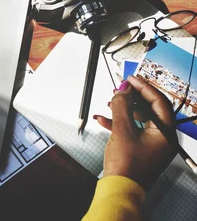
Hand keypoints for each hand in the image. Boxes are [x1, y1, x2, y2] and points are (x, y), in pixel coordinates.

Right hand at [94, 75, 175, 189]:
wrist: (119, 189)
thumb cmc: (127, 166)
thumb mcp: (122, 130)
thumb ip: (122, 106)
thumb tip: (123, 90)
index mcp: (165, 133)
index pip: (159, 102)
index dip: (144, 87)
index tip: (130, 79)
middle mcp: (162, 138)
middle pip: (149, 109)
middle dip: (132, 97)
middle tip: (119, 89)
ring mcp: (152, 145)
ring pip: (140, 118)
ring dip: (124, 109)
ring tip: (110, 103)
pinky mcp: (140, 149)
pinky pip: (132, 129)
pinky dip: (119, 122)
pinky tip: (104, 119)